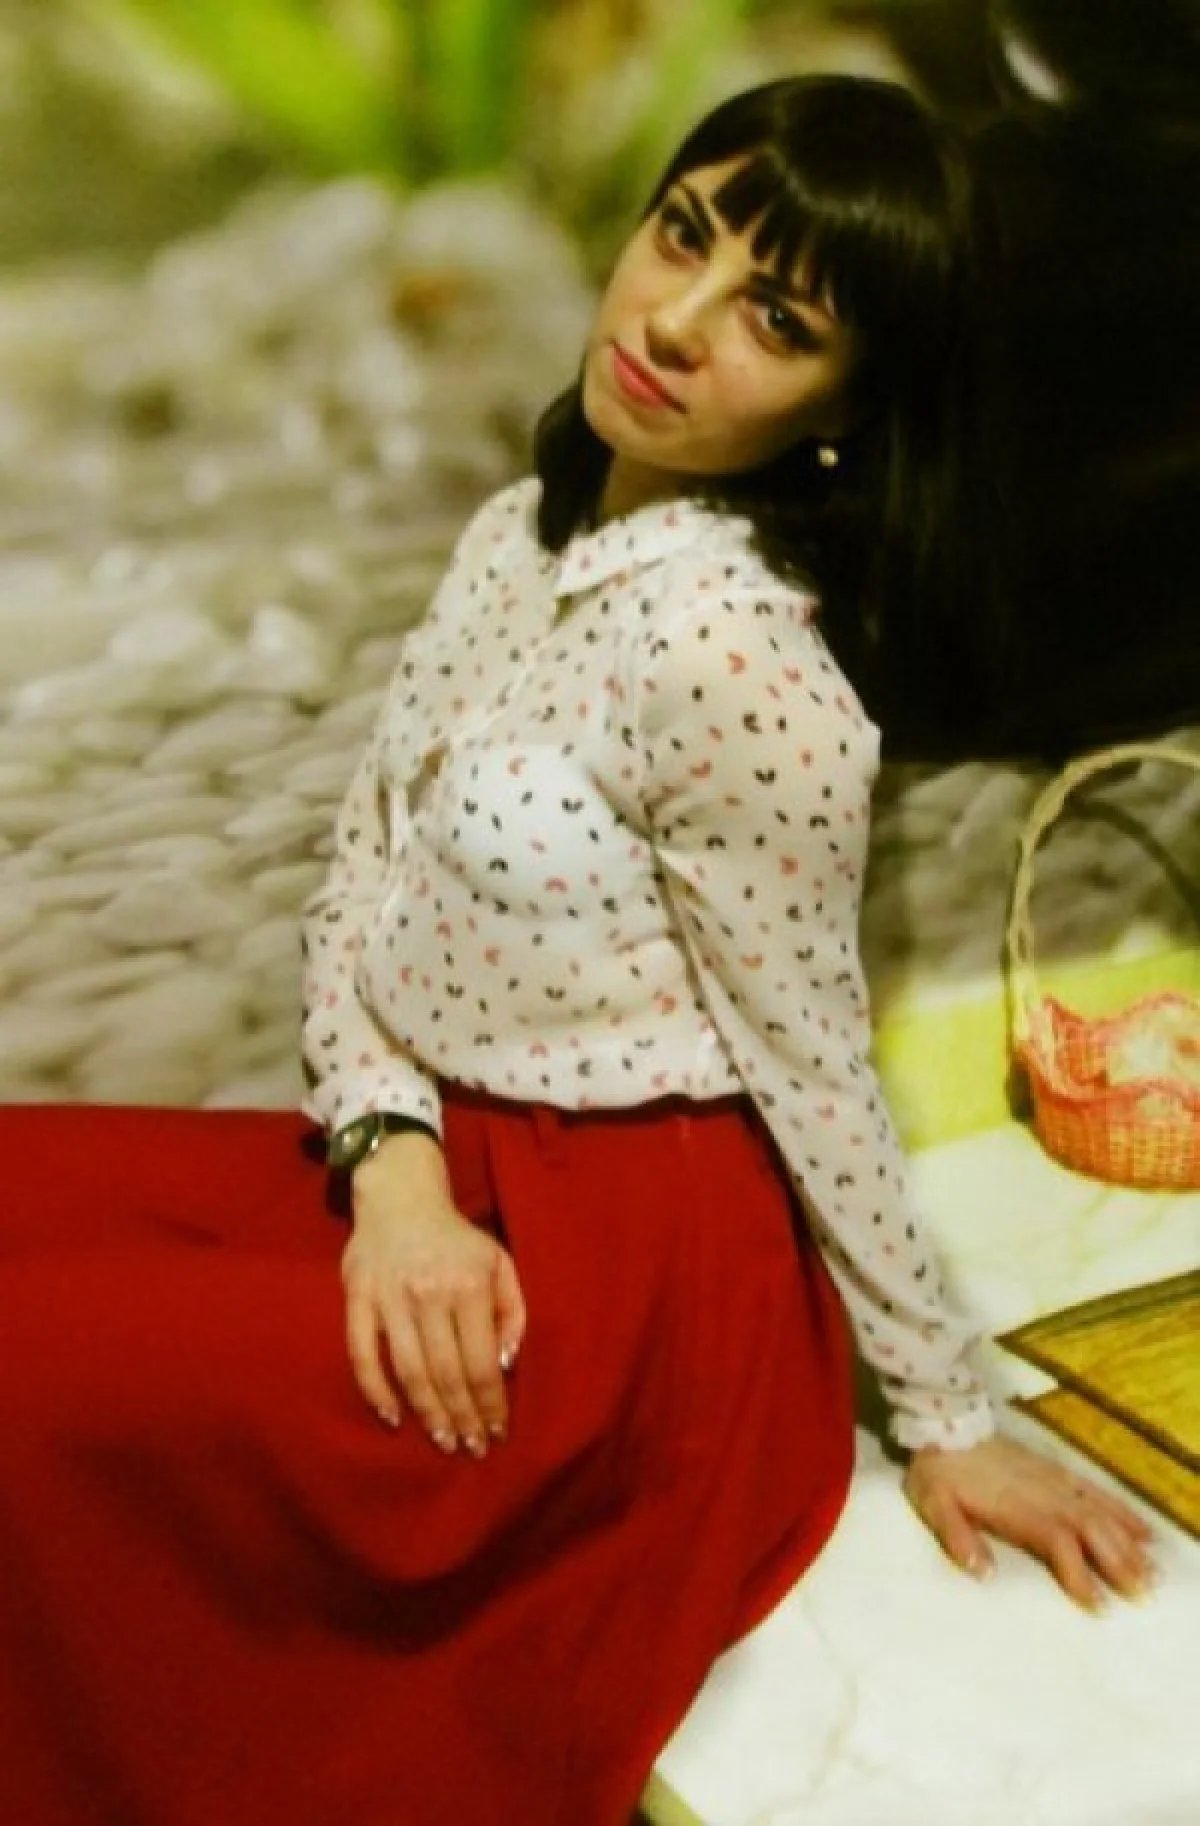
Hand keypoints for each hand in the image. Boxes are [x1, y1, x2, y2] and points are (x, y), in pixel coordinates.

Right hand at [340, 1132, 525, 1455]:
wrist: (401, 1197)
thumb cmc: (457, 1239)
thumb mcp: (499, 1262)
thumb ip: (513, 1310)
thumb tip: (507, 1363)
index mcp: (469, 1284)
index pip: (481, 1361)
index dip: (490, 1403)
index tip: (497, 1431)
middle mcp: (430, 1293)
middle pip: (447, 1373)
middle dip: (462, 1417)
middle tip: (471, 1448)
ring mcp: (390, 1298)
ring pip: (408, 1371)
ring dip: (427, 1413)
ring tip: (444, 1441)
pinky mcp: (358, 1298)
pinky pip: (362, 1354)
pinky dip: (375, 1391)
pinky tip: (392, 1418)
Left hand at [903, 1431, 1158, 1611]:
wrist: (945, 1422)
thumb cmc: (939, 1472)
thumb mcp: (934, 1505)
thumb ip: (957, 1538)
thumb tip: (983, 1573)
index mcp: (1015, 1506)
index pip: (1055, 1540)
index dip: (1078, 1572)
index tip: (1097, 1604)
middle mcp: (1042, 1492)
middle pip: (1089, 1528)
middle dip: (1117, 1562)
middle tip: (1142, 1594)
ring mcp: (1053, 1480)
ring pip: (1099, 1512)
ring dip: (1127, 1542)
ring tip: (1150, 1572)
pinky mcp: (1057, 1471)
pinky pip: (1096, 1491)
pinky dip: (1122, 1512)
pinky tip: (1142, 1531)